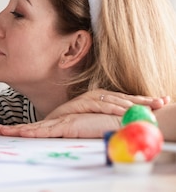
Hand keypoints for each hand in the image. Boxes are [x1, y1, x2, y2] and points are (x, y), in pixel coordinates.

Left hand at [0, 113, 120, 137]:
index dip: (24, 129)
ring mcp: (62, 122)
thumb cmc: (108, 124)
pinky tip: (20, 132)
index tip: (8, 131)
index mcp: (63, 123)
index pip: (40, 128)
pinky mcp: (68, 125)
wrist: (121, 118)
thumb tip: (70, 144)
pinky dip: (32, 131)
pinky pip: (46, 130)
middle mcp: (60, 121)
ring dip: (18, 130)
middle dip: (15, 129)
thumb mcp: (89, 131)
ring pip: (35, 128)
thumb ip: (78, 135)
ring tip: (1, 131)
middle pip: (33, 127)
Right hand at [46, 90, 169, 119]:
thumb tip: (131, 122)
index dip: (146, 100)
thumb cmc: (76, 121)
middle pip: (126, 97)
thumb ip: (112, 117)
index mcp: (105, 98)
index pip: (129, 98)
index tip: (163, 101)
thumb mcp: (98, 118)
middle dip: (145, 100)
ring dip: (131, 104)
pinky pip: (100, 105)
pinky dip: (112, 107)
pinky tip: (122, 111)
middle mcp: (100, 95)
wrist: (54, 122)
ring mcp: (91, 98)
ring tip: (146, 108)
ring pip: (115, 100)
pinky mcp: (82, 103)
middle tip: (161, 102)